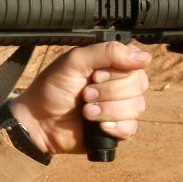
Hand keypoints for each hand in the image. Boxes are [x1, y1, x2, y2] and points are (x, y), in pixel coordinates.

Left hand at [7, 42, 150, 155]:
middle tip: (85, 94)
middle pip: (138, 85)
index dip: (117, 72)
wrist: (38, 121)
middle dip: (108, 92)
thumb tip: (144, 57)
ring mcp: (119, 107)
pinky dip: (113, 127)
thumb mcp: (75, 61)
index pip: (136, 63)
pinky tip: (96, 126)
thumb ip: (107, 52)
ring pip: (136, 107)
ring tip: (86, 111)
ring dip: (107, 110)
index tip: (95, 75)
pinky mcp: (117, 129)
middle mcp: (119, 84)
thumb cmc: (52, 88)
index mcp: (110, 65)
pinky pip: (131, 128)